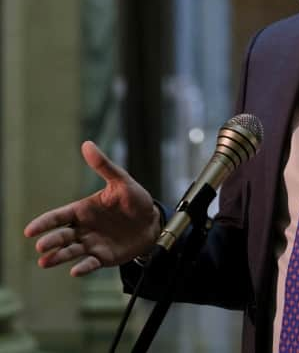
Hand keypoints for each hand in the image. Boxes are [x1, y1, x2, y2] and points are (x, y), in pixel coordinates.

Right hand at [24, 141, 161, 276]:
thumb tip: (87, 144)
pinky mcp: (104, 257)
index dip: (44, 223)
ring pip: (71, 251)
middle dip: (50, 240)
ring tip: (46, 261)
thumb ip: (104, 165)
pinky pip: (91, 263)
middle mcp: (84, 228)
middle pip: (62, 235)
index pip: (59, 216)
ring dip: (59, 257)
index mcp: (83, 210)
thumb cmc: (135, 200)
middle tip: (41, 245)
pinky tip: (76, 270)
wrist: (152, 221)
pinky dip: (83, 267)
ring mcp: (92, 244)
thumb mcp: (121, 181)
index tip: (30, 230)